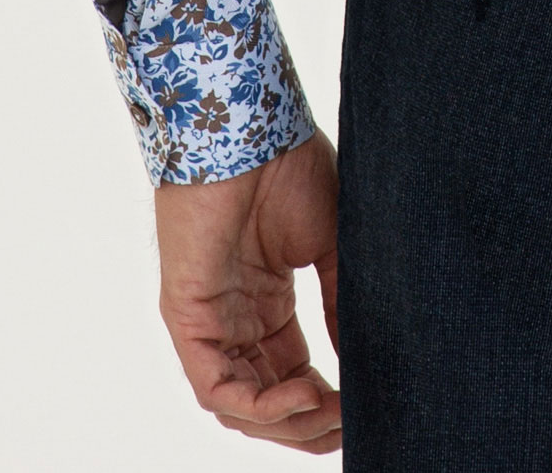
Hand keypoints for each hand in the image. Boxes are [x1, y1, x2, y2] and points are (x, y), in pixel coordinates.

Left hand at [154, 130, 342, 451]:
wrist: (250, 129)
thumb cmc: (287, 167)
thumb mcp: (329, 244)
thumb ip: (340, 303)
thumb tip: (365, 360)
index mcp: (266, 303)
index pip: (292, 375)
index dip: (326, 401)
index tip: (364, 406)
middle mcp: (235, 320)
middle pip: (267, 401)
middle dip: (309, 423)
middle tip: (350, 421)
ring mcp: (208, 321)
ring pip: (239, 405)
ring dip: (286, 421)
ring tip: (330, 411)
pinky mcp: (186, 317)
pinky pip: (213, 387)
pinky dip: (256, 405)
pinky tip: (299, 394)